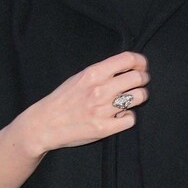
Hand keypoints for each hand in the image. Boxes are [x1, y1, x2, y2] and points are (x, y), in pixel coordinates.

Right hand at [25, 52, 149, 154]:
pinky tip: (119, 116)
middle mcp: (100, 89)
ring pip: (139, 97)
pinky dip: (128, 117)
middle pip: (138, 78)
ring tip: (131, 100)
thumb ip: (101, 72)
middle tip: (140, 84)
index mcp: (93, 73)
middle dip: (143, 79)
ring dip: (139, 97)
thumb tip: (126, 68)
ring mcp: (103, 109)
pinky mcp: (105, 128)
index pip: (128, 59)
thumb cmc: (62, 100)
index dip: (140, 62)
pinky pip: (131, 119)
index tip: (141, 67)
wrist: (44, 124)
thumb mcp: (79, 78)